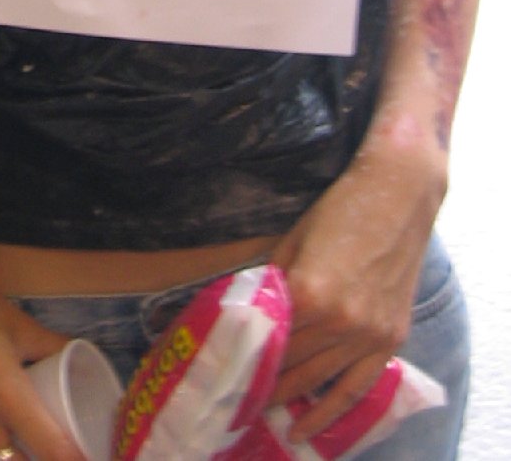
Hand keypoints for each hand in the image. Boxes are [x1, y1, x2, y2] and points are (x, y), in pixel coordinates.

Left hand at [267, 138, 440, 440]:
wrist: (397, 196)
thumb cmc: (339, 209)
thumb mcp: (293, 239)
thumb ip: (273, 279)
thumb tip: (248, 310)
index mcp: (308, 290)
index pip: (268, 337)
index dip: (247, 358)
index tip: (227, 373)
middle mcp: (338, 320)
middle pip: (292, 364)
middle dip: (264, 384)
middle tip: (239, 400)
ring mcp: (368, 333)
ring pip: (321, 381)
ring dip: (294, 402)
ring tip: (268, 417)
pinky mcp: (390, 338)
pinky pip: (359, 386)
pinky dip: (335, 410)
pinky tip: (313, 427)